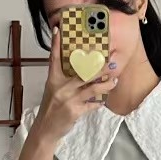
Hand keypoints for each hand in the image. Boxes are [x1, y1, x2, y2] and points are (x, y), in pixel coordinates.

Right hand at [31, 26, 117, 146]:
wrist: (46, 129)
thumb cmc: (51, 108)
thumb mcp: (53, 90)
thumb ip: (63, 79)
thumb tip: (78, 68)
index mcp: (53, 79)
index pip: (54, 58)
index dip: (56, 44)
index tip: (59, 30)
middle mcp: (60, 87)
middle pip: (82, 72)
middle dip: (99, 67)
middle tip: (111, 62)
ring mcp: (68, 99)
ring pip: (91, 88)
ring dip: (105, 84)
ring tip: (114, 81)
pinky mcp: (75, 111)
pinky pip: (91, 105)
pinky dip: (98, 103)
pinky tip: (103, 101)